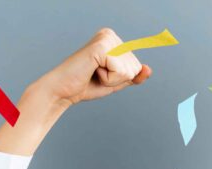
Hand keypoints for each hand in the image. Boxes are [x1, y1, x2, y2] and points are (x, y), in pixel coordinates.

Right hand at [34, 27, 151, 107]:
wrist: (63, 90)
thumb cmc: (87, 85)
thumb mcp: (117, 82)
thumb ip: (134, 76)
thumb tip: (149, 69)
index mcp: (114, 40)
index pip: (136, 66)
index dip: (121, 78)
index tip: (101, 74)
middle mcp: (110, 35)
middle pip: (135, 68)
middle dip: (117, 79)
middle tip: (96, 75)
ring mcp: (106, 39)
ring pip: (129, 71)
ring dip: (112, 80)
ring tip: (93, 73)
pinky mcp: (101, 47)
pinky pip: (121, 72)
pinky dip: (108, 80)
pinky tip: (92, 71)